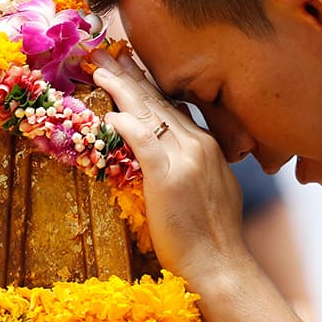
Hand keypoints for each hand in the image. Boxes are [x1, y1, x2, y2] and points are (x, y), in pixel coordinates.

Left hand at [90, 50, 247, 283]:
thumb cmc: (212, 239)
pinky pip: (144, 142)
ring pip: (149, 113)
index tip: (131, 68)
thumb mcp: (214, 190)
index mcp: (209, 146)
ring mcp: (185, 160)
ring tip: (100, 70)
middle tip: (107, 54)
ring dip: (122, 89)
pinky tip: (111, 112)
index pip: (173, 106)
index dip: (149, 86)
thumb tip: (178, 160)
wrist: (221, 267)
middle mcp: (199, 145)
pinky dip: (126, 124)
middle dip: (131, 76)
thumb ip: (197, 167)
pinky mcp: (168, 178)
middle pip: (159, 102)